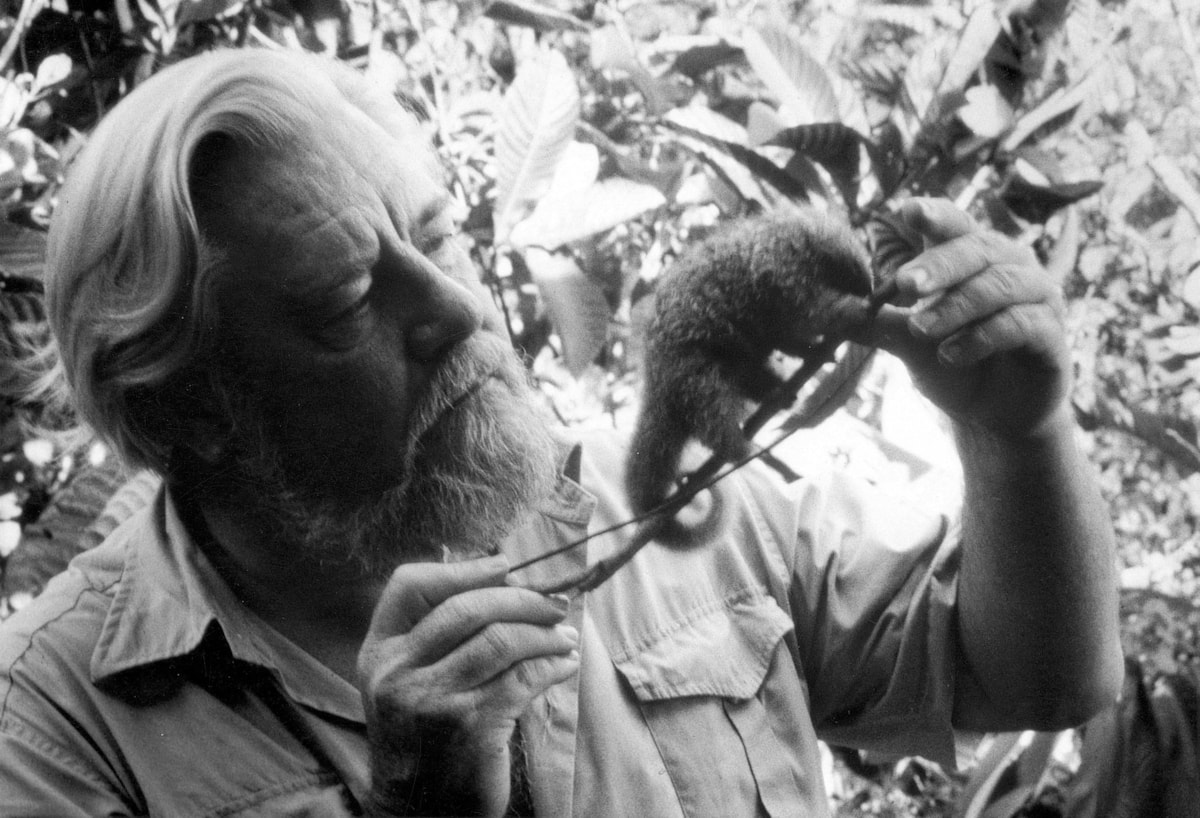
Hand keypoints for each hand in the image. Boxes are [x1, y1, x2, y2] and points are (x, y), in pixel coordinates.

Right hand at [357, 554, 578, 816]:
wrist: (417, 812)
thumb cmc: (421, 740)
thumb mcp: (405, 683)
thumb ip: (432, 635)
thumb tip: (495, 576)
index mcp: (379, 654)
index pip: (408, 585)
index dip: (461, 568)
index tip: (505, 565)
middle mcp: (399, 672)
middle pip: (467, 607)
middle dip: (520, 598)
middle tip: (554, 604)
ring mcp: (434, 699)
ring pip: (500, 639)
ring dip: (544, 633)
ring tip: (565, 635)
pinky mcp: (471, 726)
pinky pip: (523, 677)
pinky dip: (552, 665)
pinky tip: (563, 665)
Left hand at [868, 198, 1070, 438]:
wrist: (993, 415)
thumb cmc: (954, 365)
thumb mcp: (909, 343)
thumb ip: (878, 324)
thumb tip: (830, 311)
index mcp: (974, 257)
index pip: (955, 224)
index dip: (935, 214)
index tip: (907, 209)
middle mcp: (1010, 266)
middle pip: (977, 248)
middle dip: (938, 264)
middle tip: (903, 284)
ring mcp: (1038, 296)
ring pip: (998, 286)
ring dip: (955, 306)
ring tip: (919, 330)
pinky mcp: (1051, 333)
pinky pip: (1020, 323)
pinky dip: (981, 337)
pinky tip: (951, 355)